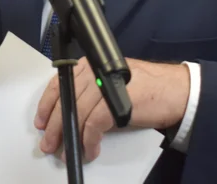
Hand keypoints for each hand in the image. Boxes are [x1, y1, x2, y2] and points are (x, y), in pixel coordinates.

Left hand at [35, 58, 189, 162]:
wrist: (176, 91)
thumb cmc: (147, 89)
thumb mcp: (112, 83)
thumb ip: (91, 91)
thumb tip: (70, 116)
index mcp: (92, 65)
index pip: (61, 82)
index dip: (47, 104)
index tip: (40, 121)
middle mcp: (96, 71)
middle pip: (67, 100)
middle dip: (54, 125)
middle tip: (48, 144)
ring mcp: (106, 85)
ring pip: (77, 113)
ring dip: (70, 137)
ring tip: (67, 152)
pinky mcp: (116, 102)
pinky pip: (94, 126)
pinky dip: (88, 141)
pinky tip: (90, 151)